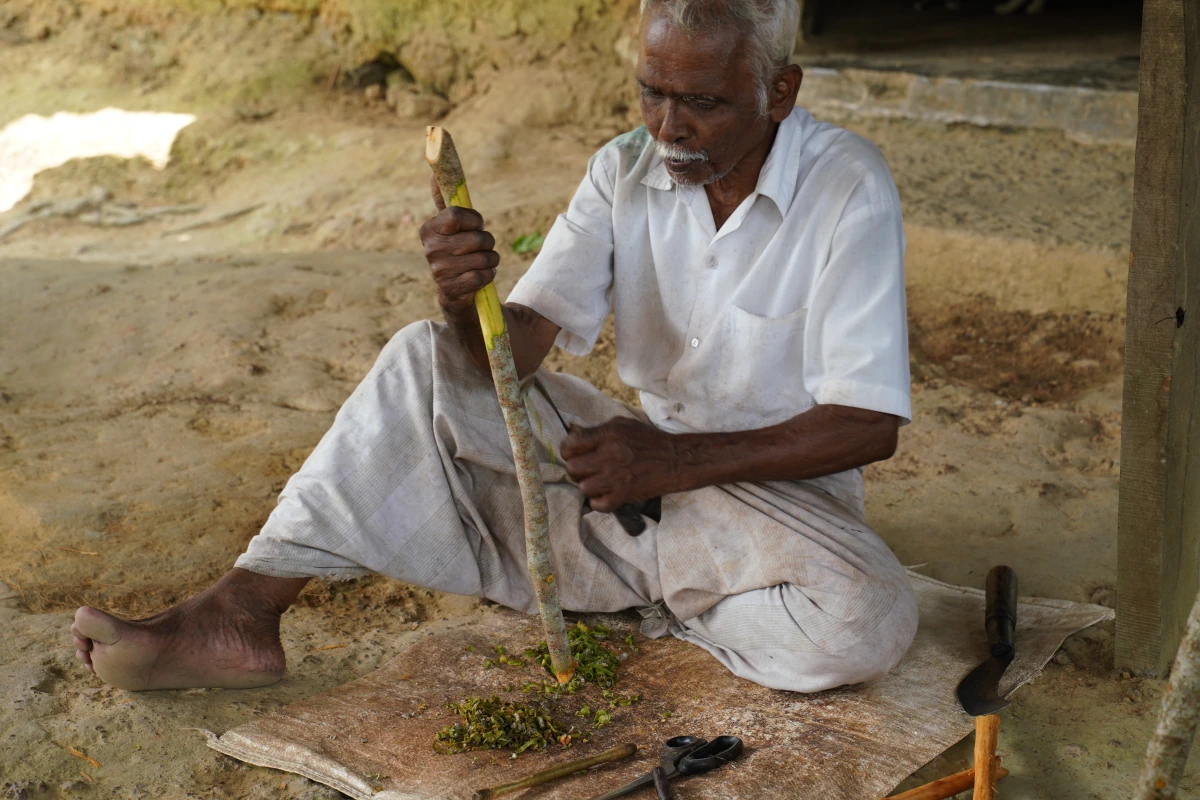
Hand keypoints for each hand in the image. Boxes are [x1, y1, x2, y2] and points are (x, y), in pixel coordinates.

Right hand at [419, 174, 499, 313]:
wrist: (454, 290)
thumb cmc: (457, 250)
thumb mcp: (450, 225)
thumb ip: (444, 200)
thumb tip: (434, 174)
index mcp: (429, 229)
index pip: (456, 215)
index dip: (473, 220)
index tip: (476, 225)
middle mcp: (431, 249)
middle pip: (477, 238)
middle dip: (487, 242)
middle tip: (481, 247)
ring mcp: (440, 270)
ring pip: (484, 257)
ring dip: (491, 259)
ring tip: (483, 262)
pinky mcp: (452, 289)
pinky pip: (484, 276)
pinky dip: (489, 275)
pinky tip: (480, 277)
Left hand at [561, 418, 679, 511]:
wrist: (674, 460)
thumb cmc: (648, 440)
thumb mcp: (623, 425)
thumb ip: (599, 431)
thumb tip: (575, 437)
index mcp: (607, 435)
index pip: (571, 444)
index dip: (568, 451)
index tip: (574, 454)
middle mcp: (609, 456)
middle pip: (573, 468)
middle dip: (577, 469)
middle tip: (587, 469)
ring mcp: (615, 477)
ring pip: (583, 488)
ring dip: (588, 486)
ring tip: (598, 482)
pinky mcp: (624, 495)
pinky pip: (597, 505)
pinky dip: (598, 502)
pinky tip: (605, 495)